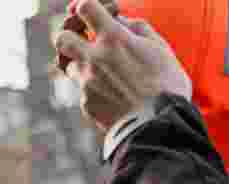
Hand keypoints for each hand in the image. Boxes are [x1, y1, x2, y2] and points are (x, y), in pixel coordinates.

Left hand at [53, 0, 191, 132]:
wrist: (160, 127)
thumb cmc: (167, 85)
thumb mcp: (160, 48)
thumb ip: (137, 29)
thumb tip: (120, 20)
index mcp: (113, 38)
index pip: (84, 7)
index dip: (86, 7)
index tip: (93, 14)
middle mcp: (94, 57)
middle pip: (61, 37)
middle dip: (70, 36)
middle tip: (85, 41)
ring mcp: (86, 82)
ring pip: (69, 65)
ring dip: (81, 64)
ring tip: (103, 72)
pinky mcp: (86, 104)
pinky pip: (83, 90)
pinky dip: (94, 90)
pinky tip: (113, 97)